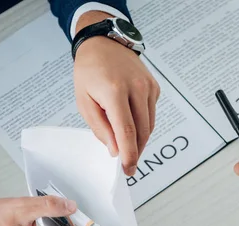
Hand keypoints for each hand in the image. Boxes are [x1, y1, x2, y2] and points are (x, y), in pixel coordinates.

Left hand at [73, 11, 160, 175]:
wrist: (104, 43)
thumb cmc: (90, 70)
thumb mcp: (84, 100)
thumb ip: (100, 127)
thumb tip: (115, 149)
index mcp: (115, 92)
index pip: (127, 132)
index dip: (129, 155)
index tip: (128, 169)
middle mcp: (136, 88)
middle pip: (142, 132)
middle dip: (135, 152)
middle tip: (128, 164)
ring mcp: (148, 87)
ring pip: (149, 125)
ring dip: (140, 140)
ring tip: (127, 145)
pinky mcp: (154, 87)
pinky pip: (151, 114)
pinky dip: (143, 124)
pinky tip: (131, 121)